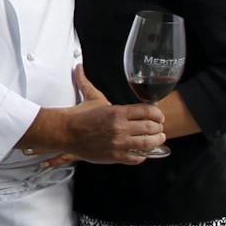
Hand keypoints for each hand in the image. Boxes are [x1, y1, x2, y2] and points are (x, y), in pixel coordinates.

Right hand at [40, 66, 164, 166]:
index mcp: (118, 112)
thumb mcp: (91, 97)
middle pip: (151, 128)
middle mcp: (120, 128)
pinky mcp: (115, 156)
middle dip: (158, 128)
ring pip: (147, 144)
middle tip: (159, 128)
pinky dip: (143, 156)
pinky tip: (142, 152)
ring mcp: (118, 143)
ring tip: (158, 140)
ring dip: (156, 141)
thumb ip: (88, 82)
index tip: (159, 116)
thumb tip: (78, 67)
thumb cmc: (79, 116)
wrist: (66, 132)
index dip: (157, 114)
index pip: (148, 111)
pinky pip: (136, 158)